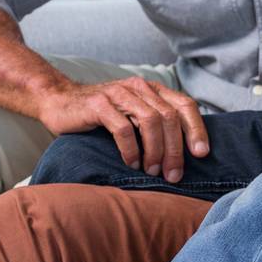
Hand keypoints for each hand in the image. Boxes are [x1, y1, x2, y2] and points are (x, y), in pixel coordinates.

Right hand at [35, 77, 208, 181]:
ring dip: (156, 151)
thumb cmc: (102, 115)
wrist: (59, 102)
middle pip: (170, 117)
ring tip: (153, 171)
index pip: (185, 105)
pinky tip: (131, 164)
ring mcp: (119, 94)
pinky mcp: (99, 105)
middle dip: (176, 149)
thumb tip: (186, 153)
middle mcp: (140, 87)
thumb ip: (156, 124)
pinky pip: (123, 129)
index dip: (197, 129)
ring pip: (150, 121)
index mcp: (153, 89)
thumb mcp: (134, 114)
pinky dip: (131, 150)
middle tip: (174, 174)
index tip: (202, 154)